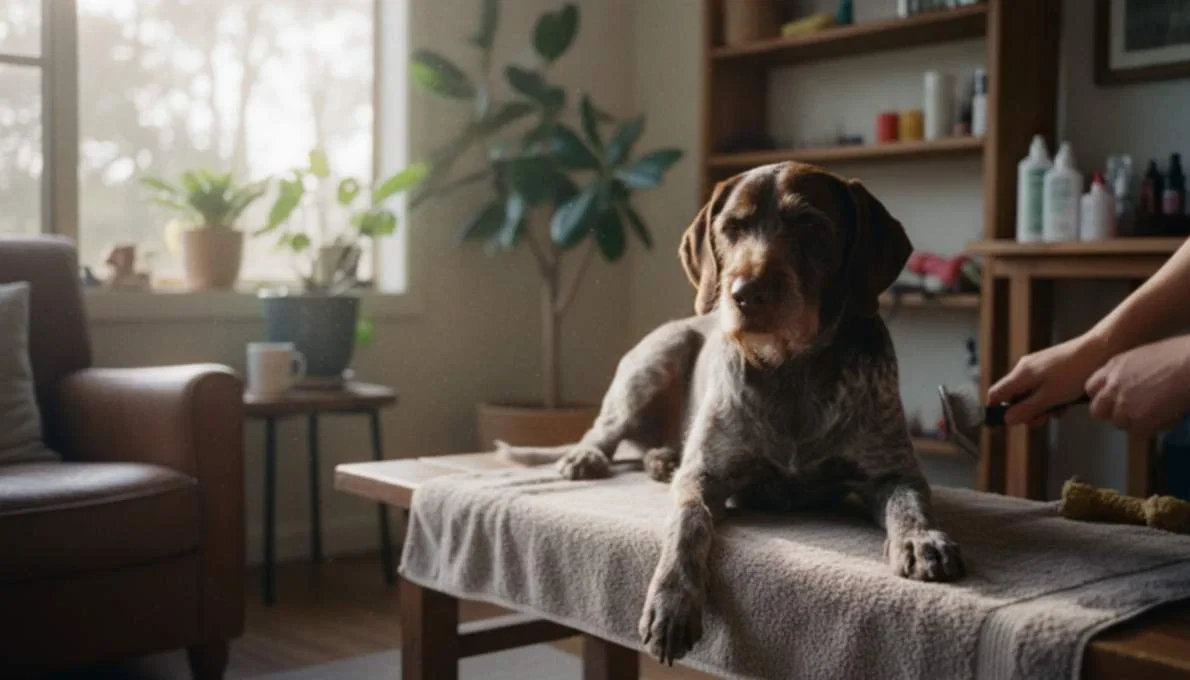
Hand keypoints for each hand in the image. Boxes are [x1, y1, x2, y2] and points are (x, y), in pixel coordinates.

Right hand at [988, 333, 1110, 426]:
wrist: (1099, 349)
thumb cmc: (1073, 375)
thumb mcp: (1050, 397)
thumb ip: (1027, 409)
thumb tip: (1006, 419)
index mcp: (1020, 375)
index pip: (996, 394)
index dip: (994, 412)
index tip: (1000, 429)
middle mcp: (1024, 369)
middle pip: (1014, 396)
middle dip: (1026, 412)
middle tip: (1042, 420)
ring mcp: (1037, 366)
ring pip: (1030, 393)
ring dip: (1041, 407)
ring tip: (1059, 411)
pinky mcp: (1051, 366)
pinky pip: (1043, 387)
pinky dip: (1051, 398)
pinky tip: (1066, 402)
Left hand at [1085, 335, 1189, 435]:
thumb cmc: (1178, 355)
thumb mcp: (1142, 356)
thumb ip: (1128, 372)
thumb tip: (1131, 384)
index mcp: (1112, 367)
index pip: (1091, 388)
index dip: (1104, 396)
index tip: (1115, 399)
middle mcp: (1112, 386)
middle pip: (1097, 411)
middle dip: (1112, 414)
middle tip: (1132, 412)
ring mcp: (1123, 405)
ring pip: (1120, 424)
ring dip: (1135, 422)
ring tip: (1157, 412)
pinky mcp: (1138, 420)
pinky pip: (1139, 433)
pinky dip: (1153, 429)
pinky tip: (1167, 417)